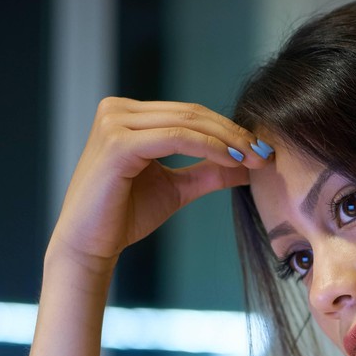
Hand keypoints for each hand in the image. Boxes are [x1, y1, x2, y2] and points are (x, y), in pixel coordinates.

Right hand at [46, 97, 269, 280]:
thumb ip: (208, 171)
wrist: (89, 244)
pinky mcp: (117, 143)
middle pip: (191, 113)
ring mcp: (114, 123)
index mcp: (128, 115)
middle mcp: (117, 110)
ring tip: (255, 159)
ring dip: (228, 140)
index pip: (189, 114)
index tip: (262, 150)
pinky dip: (209, 148)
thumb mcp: (176, 188)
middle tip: (266, 153)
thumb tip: (248, 163)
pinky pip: (175, 138)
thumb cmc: (124, 216)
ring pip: (187, 123)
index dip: (229, 129)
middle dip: (234, 133)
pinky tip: (232, 161)